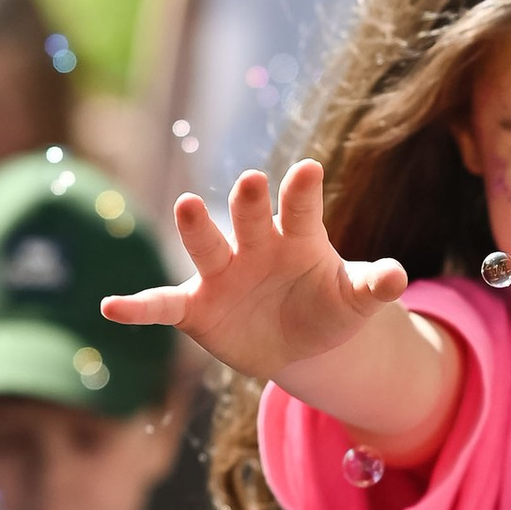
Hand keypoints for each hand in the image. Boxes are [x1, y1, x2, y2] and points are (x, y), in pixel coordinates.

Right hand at [101, 161, 410, 384]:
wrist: (301, 340)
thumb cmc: (329, 306)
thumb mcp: (355, 300)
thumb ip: (373, 285)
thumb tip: (400, 278)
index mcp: (296, 235)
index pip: (300, 207)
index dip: (302, 191)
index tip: (309, 170)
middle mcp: (254, 245)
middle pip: (248, 218)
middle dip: (247, 202)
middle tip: (250, 181)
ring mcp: (221, 273)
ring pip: (206, 246)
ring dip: (197, 228)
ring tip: (186, 204)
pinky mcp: (196, 307)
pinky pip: (163, 304)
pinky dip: (139, 307)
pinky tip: (110, 307)